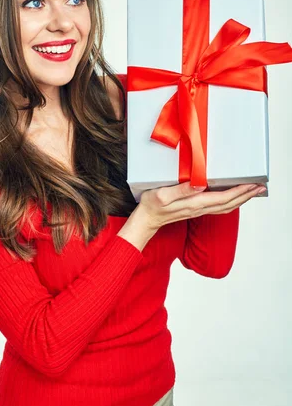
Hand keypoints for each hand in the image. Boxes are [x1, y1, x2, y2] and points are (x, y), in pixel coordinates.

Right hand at [138, 182, 264, 232]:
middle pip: (229, 204)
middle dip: (246, 195)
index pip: (223, 198)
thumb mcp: (162, 194)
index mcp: (194, 203)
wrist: (146, 220)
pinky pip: (219, 207)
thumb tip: (199, 184)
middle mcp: (199, 209)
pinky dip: (230, 201)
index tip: (252, 185)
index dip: (239, 192)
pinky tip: (232, 197)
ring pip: (226, 206)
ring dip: (241, 199)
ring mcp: (198, 211)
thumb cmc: (151, 206)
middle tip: (260, 187)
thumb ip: (180, 189)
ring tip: (251, 191)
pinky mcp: (195, 210)